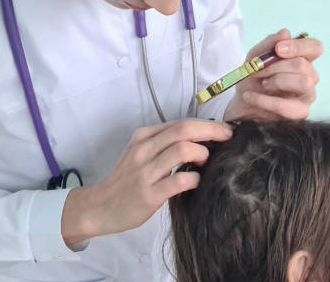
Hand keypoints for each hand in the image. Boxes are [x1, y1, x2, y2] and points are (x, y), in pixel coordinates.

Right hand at [61, 119, 232, 245]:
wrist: (100, 207)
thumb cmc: (127, 181)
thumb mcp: (142, 154)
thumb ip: (166, 144)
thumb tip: (202, 138)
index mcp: (144, 137)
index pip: (182, 123)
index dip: (208, 124)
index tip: (225, 130)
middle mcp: (144, 150)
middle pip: (185, 130)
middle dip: (213, 131)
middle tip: (229, 138)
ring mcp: (145, 171)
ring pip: (183, 150)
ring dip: (203, 154)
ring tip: (206, 162)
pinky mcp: (148, 194)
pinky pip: (179, 180)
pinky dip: (195, 180)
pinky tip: (196, 183)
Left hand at [223, 29, 322, 120]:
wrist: (243, 105)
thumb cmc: (253, 79)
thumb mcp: (254, 58)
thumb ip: (268, 44)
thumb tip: (285, 33)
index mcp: (303, 60)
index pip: (315, 48)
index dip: (299, 46)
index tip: (279, 50)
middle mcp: (310, 77)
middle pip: (304, 66)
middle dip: (277, 66)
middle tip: (257, 70)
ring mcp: (308, 96)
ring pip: (304, 82)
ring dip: (277, 81)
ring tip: (261, 83)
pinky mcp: (300, 114)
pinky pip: (286, 105)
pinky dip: (264, 100)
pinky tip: (250, 96)